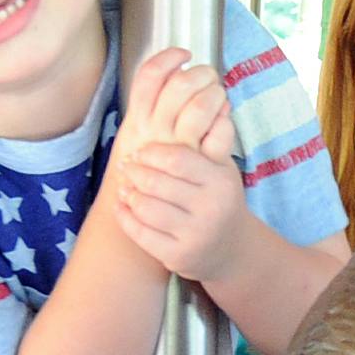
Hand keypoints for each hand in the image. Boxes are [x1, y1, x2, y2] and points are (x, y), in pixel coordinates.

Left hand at [104, 133, 256, 287]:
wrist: (231, 249)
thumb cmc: (219, 198)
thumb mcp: (223, 168)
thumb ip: (215, 136)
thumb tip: (218, 98)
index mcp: (221, 181)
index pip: (177, 159)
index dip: (152, 152)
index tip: (142, 151)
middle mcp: (210, 209)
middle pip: (156, 182)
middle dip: (135, 172)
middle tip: (127, 165)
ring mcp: (194, 236)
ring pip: (145, 207)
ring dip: (129, 194)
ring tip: (126, 185)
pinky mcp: (178, 257)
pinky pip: (140, 233)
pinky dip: (125, 216)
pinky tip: (123, 205)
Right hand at [126, 47, 238, 161]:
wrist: (150, 215)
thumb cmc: (149, 169)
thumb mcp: (141, 135)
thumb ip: (153, 106)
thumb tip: (179, 69)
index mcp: (138, 120)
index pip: (147, 76)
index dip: (167, 58)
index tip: (184, 54)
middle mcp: (155, 131)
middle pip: (179, 85)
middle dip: (200, 73)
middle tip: (208, 76)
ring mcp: (178, 148)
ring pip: (201, 105)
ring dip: (215, 93)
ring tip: (218, 95)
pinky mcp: (200, 164)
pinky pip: (220, 132)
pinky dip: (226, 118)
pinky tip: (224, 117)